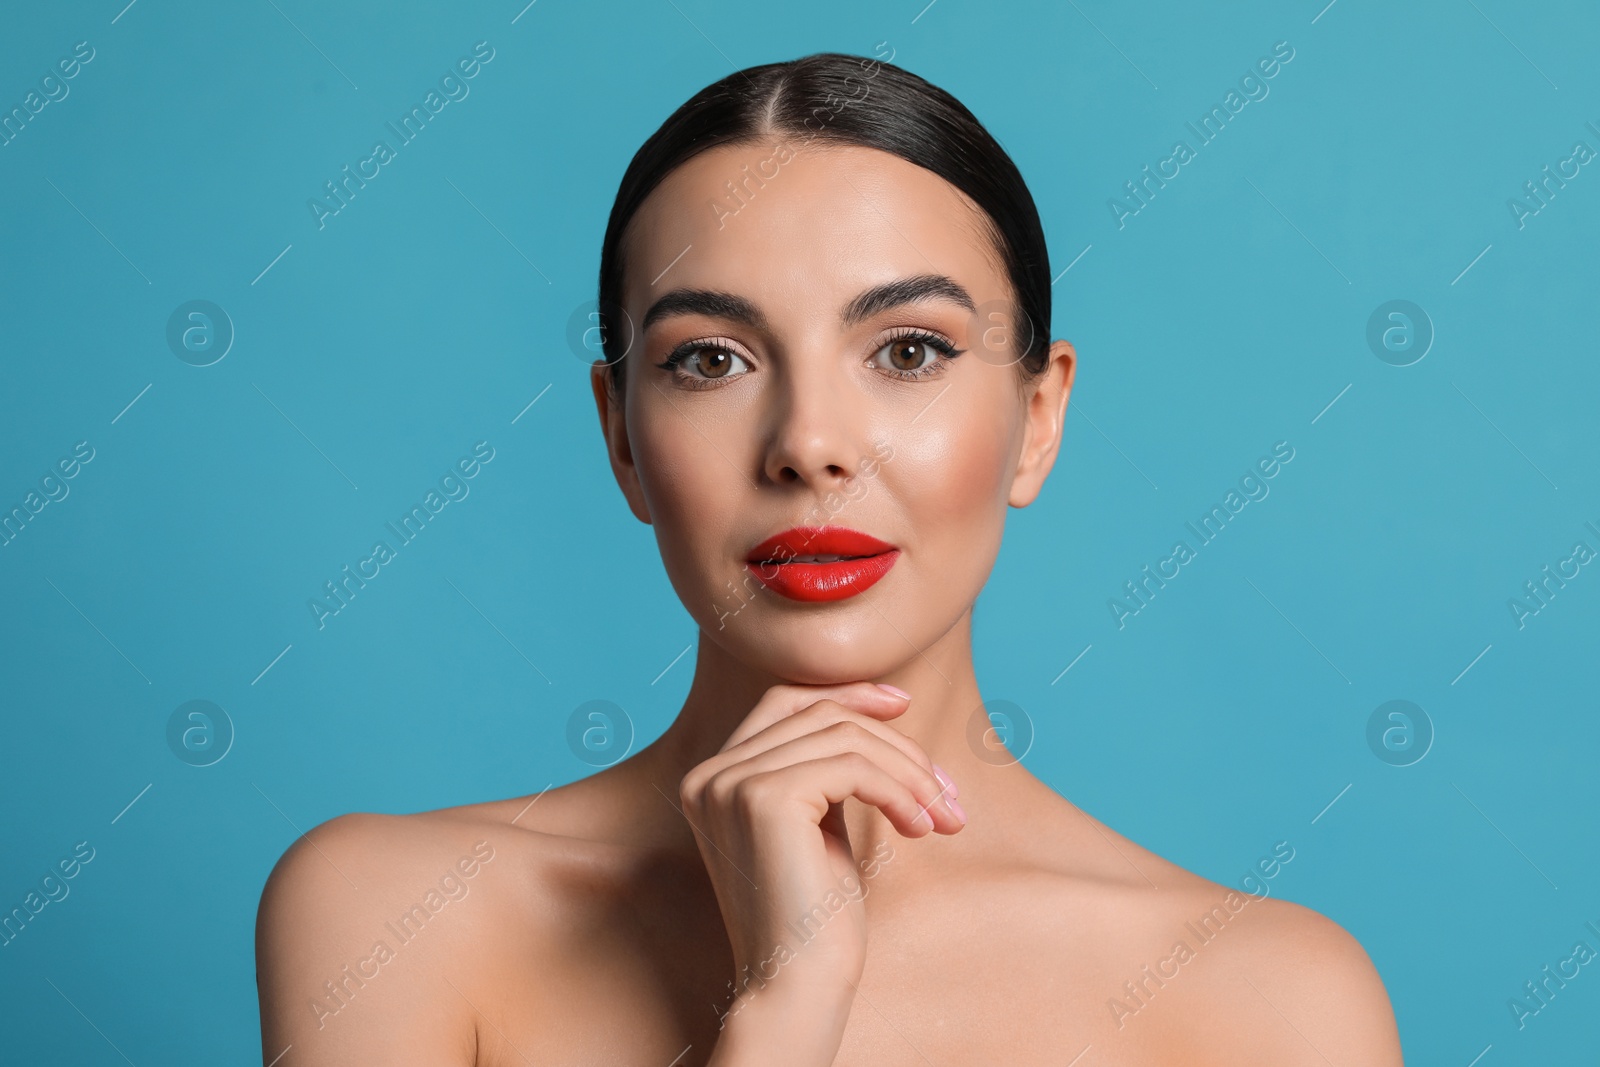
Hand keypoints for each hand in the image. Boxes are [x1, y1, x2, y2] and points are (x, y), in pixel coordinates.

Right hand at [681, 682, 964, 1065]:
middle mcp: (710, 774)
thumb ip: (827, 771)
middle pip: (821, 715)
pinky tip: (920, 828)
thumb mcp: (820, 826)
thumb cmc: (816, 918)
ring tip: (943, 817)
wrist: (799, 984)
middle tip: (945, 791)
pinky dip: (898, 791)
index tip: (905, 705)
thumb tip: (882, 712)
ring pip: (844, 737)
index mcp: (714, 777)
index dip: (846, 693)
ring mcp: (731, 783)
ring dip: (908, 772)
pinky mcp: (764, 799)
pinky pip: (852, 767)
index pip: (784, 701)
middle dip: (895, 744)